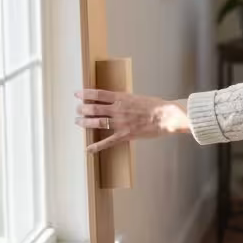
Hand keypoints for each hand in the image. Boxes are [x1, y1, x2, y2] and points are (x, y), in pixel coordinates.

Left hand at [75, 89, 190, 153]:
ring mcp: (120, 123)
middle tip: (77, 109)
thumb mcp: (138, 97)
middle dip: (83, 109)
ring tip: (77, 121)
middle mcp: (118, 109)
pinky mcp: (125, 135)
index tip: (77, 93)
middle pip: (94, 108)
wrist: (166, 116)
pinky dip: (96, 146)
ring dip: (85, 122)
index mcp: (121, 98)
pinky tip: (88, 149)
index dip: (86, 93)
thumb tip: (117, 100)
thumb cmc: (156, 106)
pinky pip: (107, 141)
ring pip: (97, 122)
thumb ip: (125, 100)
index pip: (99, 94)